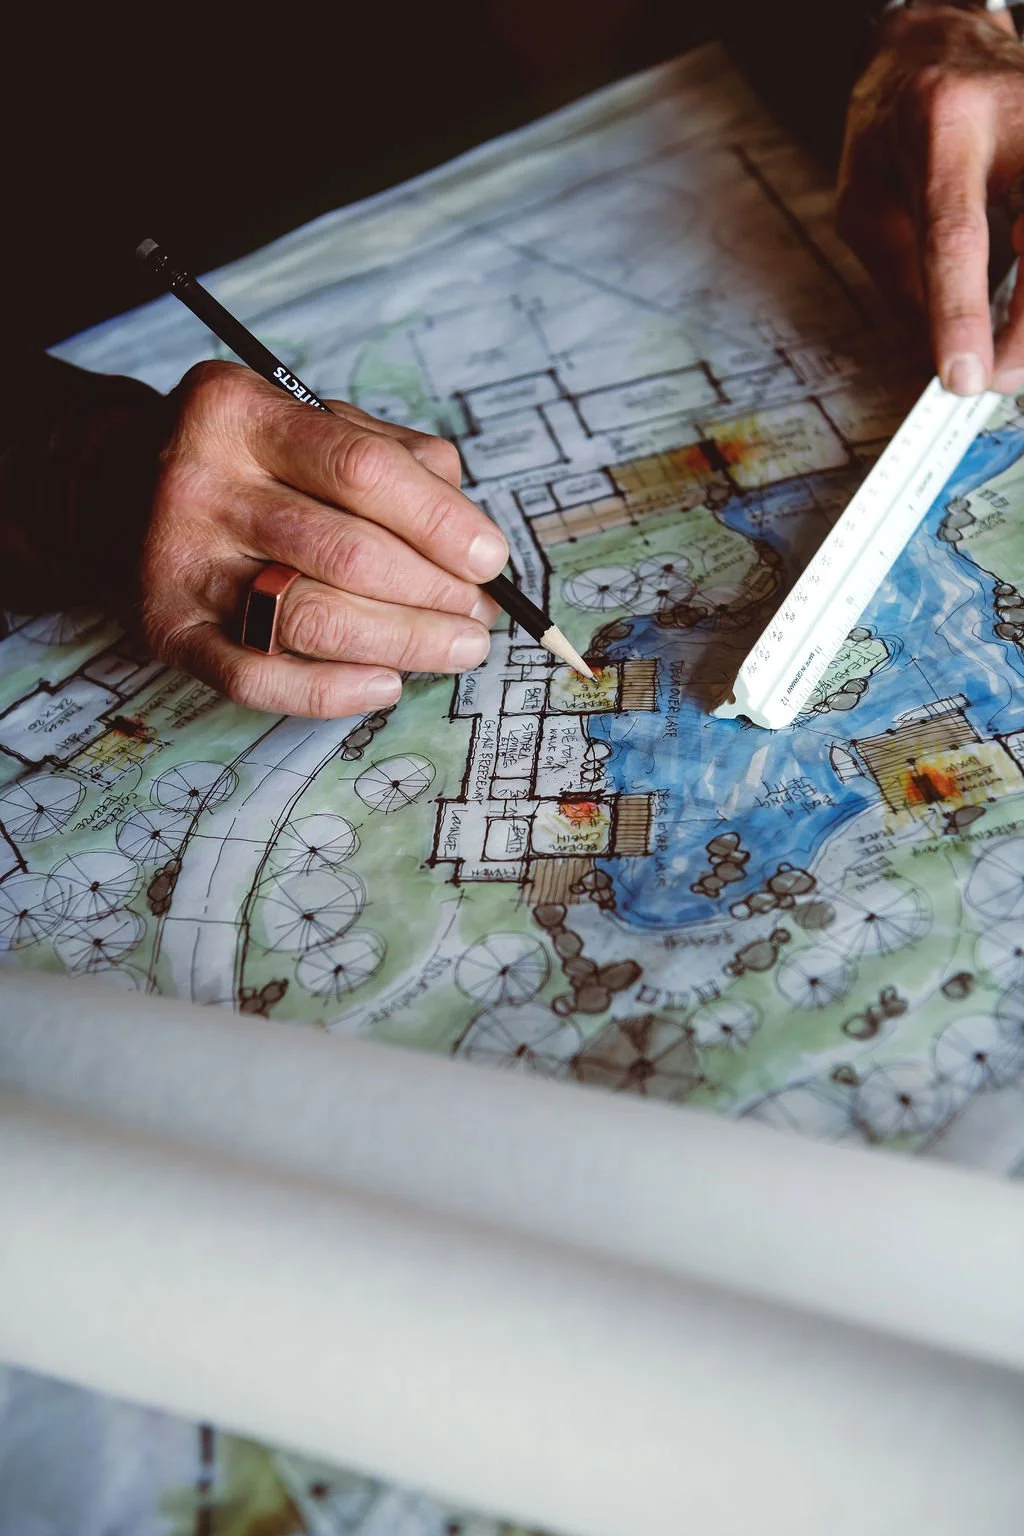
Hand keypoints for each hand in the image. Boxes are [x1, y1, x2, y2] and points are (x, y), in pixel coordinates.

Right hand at [137, 361, 506, 717]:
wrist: (111, 490)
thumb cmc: (244, 463)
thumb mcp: (306, 423)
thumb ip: (391, 454)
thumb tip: (470, 529)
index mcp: (241, 414)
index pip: (363, 470)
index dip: (440, 521)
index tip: (490, 559)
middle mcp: (200, 484)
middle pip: (348, 554)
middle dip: (434, 594)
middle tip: (480, 616)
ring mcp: (179, 562)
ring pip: (313, 618)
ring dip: (405, 643)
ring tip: (456, 648)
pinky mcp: (166, 629)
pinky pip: (257, 678)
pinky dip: (331, 691)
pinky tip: (385, 685)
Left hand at [837, 3, 1023, 393]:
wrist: (939, 46)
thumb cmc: (893, 128)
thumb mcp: (865, 206)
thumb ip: (901, 282)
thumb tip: (936, 358)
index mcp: (942, 124)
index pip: (956, 231)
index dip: (960, 312)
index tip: (964, 377)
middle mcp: (1019, 112)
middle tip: (998, 379)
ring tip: (1011, 355)